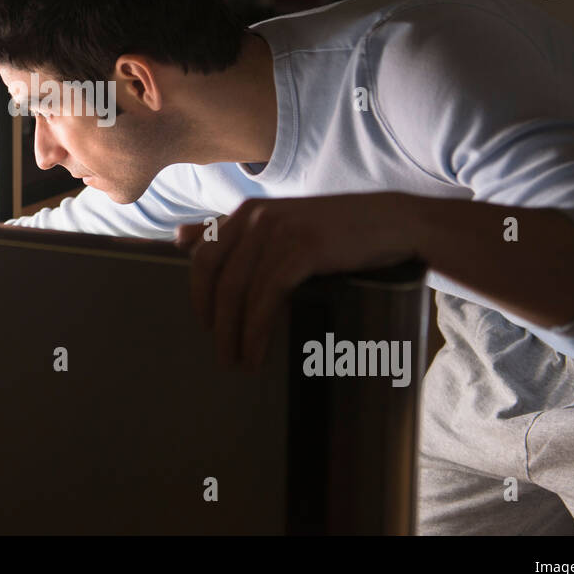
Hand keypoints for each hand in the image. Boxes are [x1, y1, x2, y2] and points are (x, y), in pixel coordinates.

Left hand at [173, 193, 422, 369]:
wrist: (393, 223)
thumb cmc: (336, 231)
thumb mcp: (279, 224)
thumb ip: (230, 230)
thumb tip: (180, 238)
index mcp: (247, 211)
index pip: (203, 256)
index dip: (198, 296)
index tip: (206, 327)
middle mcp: (257, 216)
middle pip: (214, 275)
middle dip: (212, 320)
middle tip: (221, 353)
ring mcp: (279, 230)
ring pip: (237, 290)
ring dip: (233, 333)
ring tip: (238, 362)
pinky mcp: (303, 248)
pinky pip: (266, 296)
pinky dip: (256, 329)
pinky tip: (257, 352)